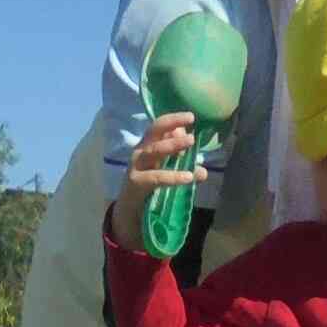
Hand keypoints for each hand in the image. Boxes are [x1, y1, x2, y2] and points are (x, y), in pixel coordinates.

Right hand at [112, 110, 204, 249]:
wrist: (130, 209)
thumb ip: (178, 158)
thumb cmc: (149, 184)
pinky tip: (188, 177)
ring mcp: (136, 166)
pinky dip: (173, 177)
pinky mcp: (136, 182)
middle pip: (155, 132)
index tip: (191, 117)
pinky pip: (156, 177)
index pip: (159, 126)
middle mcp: (140, 151)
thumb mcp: (165, 168)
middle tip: (192, 134)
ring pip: (154, 151)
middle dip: (173, 127)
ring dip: (173, 146)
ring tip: (191, 144)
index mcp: (147, 144)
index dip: (173, 119)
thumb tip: (197, 155)